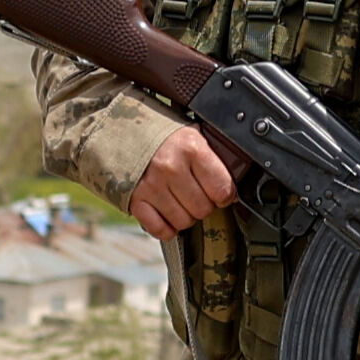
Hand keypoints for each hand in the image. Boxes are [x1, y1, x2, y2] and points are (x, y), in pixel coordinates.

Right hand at [124, 122, 241, 237]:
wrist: (123, 130)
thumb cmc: (164, 135)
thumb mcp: (193, 134)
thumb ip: (212, 156)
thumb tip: (236, 179)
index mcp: (191, 148)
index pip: (222, 189)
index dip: (225, 195)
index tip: (220, 192)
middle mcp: (171, 167)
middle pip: (203, 209)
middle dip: (204, 205)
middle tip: (197, 194)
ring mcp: (152, 185)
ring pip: (183, 222)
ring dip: (185, 216)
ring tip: (180, 201)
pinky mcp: (135, 200)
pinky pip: (160, 229)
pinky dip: (166, 228)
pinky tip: (167, 214)